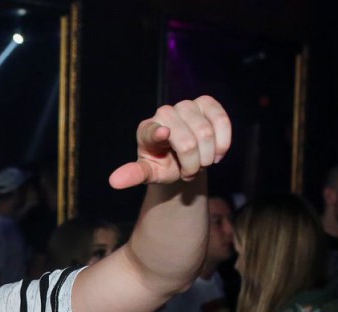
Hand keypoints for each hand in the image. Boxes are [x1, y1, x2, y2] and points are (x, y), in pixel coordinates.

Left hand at [109, 96, 231, 189]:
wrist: (183, 157)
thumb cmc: (163, 165)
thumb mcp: (149, 173)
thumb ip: (134, 175)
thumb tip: (114, 182)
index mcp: (146, 131)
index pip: (152, 131)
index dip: (158, 132)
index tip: (164, 134)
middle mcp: (164, 113)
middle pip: (188, 143)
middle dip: (193, 165)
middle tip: (189, 172)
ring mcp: (186, 105)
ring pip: (206, 133)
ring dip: (208, 156)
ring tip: (200, 162)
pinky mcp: (206, 103)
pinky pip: (222, 121)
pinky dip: (223, 142)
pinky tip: (217, 153)